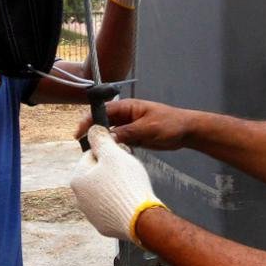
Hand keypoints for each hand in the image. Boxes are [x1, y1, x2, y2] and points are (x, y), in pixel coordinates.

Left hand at [70, 126, 163, 243]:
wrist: (140, 219)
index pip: (92, 155)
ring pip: (104, 191)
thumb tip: (92, 129)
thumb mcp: (113, 154)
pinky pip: (111, 208)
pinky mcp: (103, 225)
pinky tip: (130, 201)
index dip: (109, 152)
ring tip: (132, 187)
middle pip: (97, 174)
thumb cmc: (127, 184)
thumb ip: (101, 139)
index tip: (122, 156)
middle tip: (129, 171)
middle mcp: (79, 197)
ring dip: (116, 186)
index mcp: (78, 178)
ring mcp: (91, 214)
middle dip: (112, 170)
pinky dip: (120, 203)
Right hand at [75, 98, 192, 149]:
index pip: (102, 111)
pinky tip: (108, 158)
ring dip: (103, 143)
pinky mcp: (133, 138)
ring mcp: (129, 127)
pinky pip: (119, 143)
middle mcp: (125, 116)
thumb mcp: (148, 128)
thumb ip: (128, 132)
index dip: (89, 121)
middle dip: (93, 134)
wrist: (187, 132)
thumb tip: (108, 137)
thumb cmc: (170, 124)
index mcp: (127, 107)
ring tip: (93, 155)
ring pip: (110, 135)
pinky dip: (113, 149)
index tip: (79, 132)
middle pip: (103, 123)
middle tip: (83, 147)